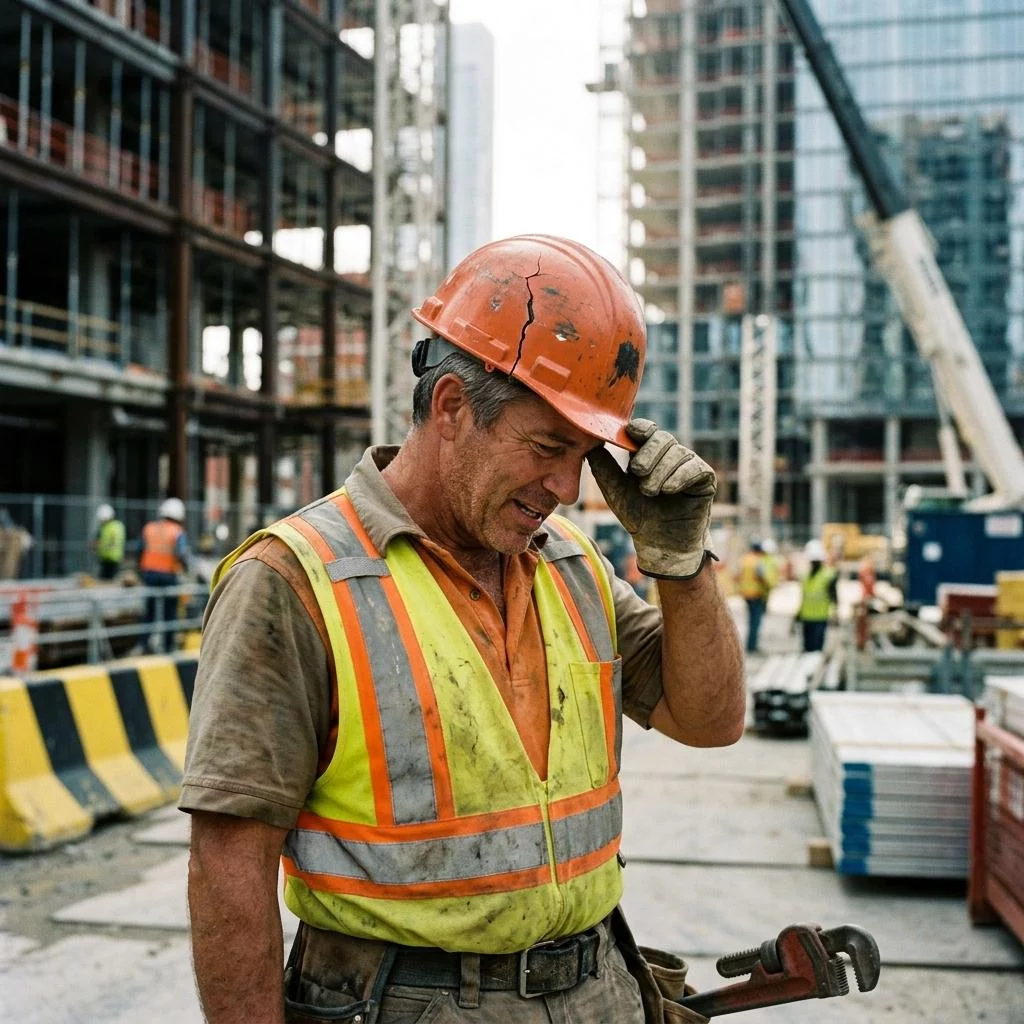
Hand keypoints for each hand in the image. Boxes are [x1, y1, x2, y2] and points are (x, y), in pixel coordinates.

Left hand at [586, 419, 716, 578]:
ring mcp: (688, 465)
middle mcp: (669, 455)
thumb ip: (604, 468)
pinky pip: (696, 467)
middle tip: (637, 472)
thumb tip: (589, 444)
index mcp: (646, 453)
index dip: (640, 428)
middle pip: (662, 438)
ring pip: (678, 453)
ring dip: (661, 472)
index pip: (645, 430)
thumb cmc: (636, 516)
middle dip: (648, 453)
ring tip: (650, 492)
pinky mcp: (705, 478)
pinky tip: (668, 489)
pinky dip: (680, 476)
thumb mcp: (615, 491)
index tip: (631, 432)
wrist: (659, 544)